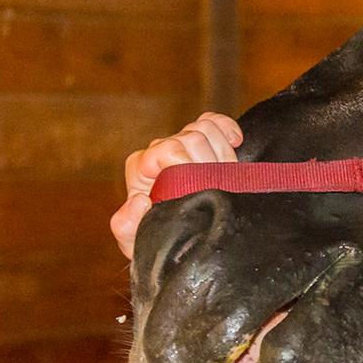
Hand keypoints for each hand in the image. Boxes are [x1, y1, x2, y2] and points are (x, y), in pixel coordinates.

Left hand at [110, 112, 242, 258]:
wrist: (173, 240)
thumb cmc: (153, 238)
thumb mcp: (135, 239)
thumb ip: (127, 225)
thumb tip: (141, 199)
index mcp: (141, 168)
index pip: (168, 150)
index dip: (190, 166)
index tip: (201, 189)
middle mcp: (159, 151)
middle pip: (192, 137)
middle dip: (211, 164)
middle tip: (219, 191)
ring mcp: (180, 144)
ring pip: (206, 128)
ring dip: (223, 153)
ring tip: (225, 180)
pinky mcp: (199, 142)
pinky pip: (213, 122)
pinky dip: (226, 128)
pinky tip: (235, 142)